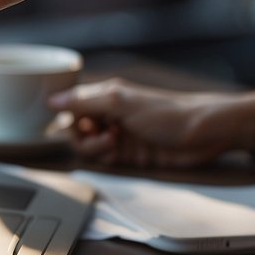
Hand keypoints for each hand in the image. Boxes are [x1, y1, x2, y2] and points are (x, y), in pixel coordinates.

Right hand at [51, 78, 254, 168]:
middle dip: (79, 133)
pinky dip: (105, 156)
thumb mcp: (121, 102)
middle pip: (75, 128)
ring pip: (88, 146)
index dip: (65, 114)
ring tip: (111, 141)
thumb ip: (84, 101)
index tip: (69, 119)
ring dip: (93, 146)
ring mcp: (119, 135)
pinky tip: (118, 150)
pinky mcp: (129, 155)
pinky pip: (104, 159)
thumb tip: (51, 100)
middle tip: (95, 132)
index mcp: (106, 95)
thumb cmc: (167, 112)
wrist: (203, 134)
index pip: (71, 104)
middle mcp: (110, 114)